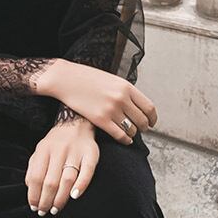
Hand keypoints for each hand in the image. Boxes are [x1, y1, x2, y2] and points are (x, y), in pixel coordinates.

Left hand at [25, 119, 98, 214]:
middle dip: (46, 200)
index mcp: (44, 149)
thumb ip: (33, 167)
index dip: (34, 194)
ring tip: (55, 209)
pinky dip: (81, 185)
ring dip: (61, 198)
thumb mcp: (40, 150)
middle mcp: (59, 150)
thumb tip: (29, 188)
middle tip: (44, 211)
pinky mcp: (91, 154)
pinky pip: (87, 172)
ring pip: (67, 179)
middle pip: (51, 181)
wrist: (77, 122)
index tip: (34, 206)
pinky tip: (74, 196)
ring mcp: (76, 152)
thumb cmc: (56, 143)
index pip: (36, 177)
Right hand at [40, 59, 157, 144]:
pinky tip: (124, 139)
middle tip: (140, 129)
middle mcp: (121, 98)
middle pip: (142, 120)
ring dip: (133, 133)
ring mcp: (111, 110)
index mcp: (126, 87)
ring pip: (132, 129)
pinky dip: (125, 139)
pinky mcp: (100, 120)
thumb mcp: (111, 80)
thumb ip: (125, 92)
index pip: (149, 107)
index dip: (152, 118)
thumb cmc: (86, 78)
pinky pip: (120, 135)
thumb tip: (137, 107)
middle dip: (143, 127)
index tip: (151, 122)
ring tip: (129, 132)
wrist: (66, 79)